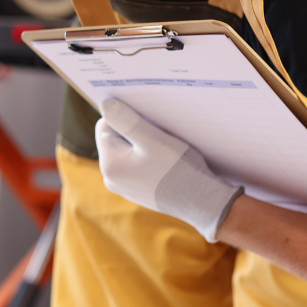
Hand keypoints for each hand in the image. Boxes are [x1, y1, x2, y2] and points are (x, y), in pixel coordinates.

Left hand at [94, 98, 243, 241]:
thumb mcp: (152, 140)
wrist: (202, 202)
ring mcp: (123, 186)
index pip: (106, 125)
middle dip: (134, 133)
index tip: (148, 123)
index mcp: (109, 164)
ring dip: (142, 146)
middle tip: (158, 138)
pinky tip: (165, 165)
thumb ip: (126, 121)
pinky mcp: (136, 190)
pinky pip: (136, 166)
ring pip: (127, 152)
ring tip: (164, 153)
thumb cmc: (178, 169)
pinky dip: (148, 160)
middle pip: (115, 138)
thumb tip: (104, 104)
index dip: (127, 118)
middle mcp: (110, 178)